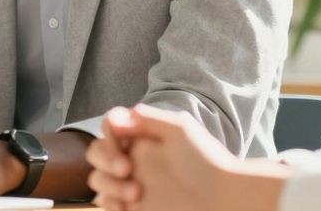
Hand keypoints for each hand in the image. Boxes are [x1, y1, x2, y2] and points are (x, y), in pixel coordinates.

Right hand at [89, 105, 235, 210]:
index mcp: (140, 138)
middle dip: (106, 160)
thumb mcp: (180, 130)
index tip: (121, 143)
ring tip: (135, 193)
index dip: (109, 135)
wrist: (223, 199)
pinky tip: (126, 206)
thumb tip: (115, 118)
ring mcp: (129, 184)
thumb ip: (148, 118)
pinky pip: (105, 205)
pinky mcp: (131, 208)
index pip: (108, 130)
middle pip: (96, 154)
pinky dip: (109, 204)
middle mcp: (131, 159)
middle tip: (126, 170)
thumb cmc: (206, 162)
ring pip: (98, 181)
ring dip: (109, 185)